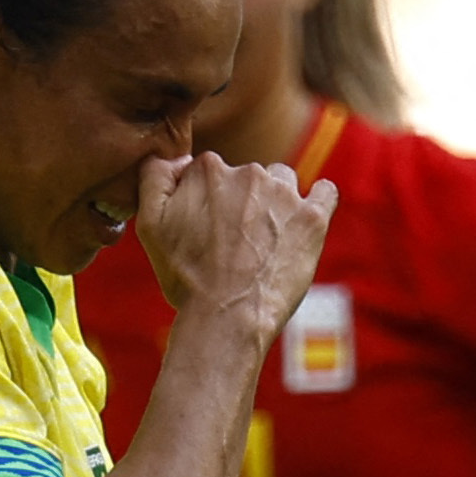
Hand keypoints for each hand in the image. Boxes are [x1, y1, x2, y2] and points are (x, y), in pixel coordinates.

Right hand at [134, 152, 334, 341]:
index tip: (206, 226)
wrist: (227, 316)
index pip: (209, 171)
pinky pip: (326, 193)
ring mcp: (284, 194)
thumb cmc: (186, 276)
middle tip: (233, 242)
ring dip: (276, 202)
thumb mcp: (149, 224)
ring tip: (266, 240)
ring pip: (282, 183)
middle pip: (246, 177)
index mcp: (207, 169)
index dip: (206, 198)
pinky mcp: (313, 218)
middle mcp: (248, 173)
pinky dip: (319, 200)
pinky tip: (309, 216)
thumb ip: (154, 177)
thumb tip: (177, 160)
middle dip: (241, 201)